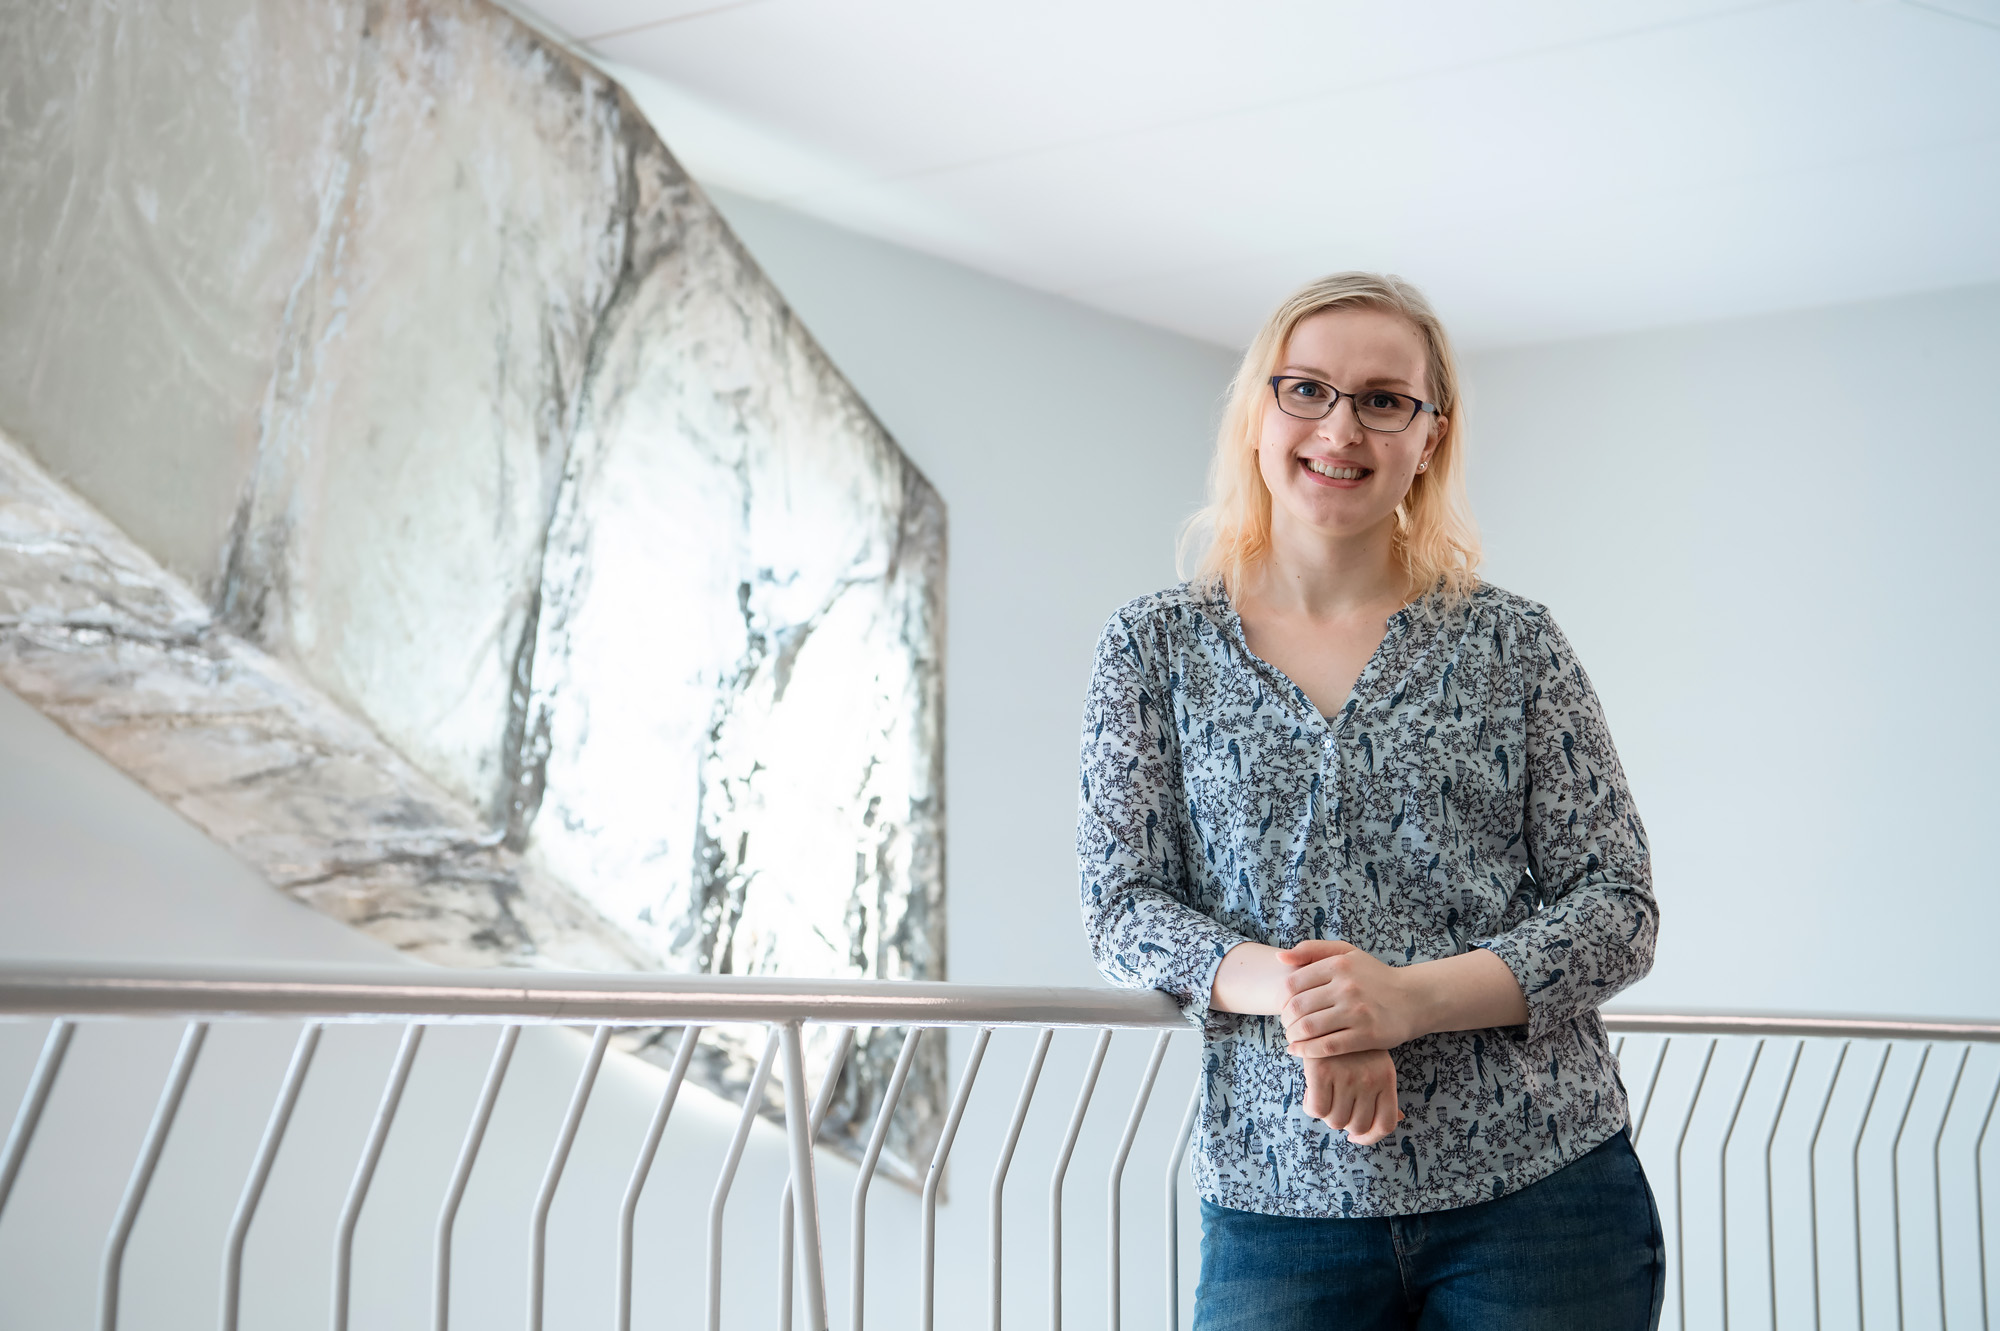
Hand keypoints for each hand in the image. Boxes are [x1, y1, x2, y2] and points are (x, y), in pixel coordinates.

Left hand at [1277, 939, 1425, 1056]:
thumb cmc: (1373, 976)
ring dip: (1293, 1036)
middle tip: (1287, 1026)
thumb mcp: (1346, 953)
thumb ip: (1312, 950)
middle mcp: (1347, 987)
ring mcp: (1358, 1012)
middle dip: (1285, 1020)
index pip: (1293, 984)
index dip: (1281, 999)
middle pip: (1298, 1008)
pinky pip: (1327, 1046)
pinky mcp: (1367, 1036)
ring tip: (1292, 1038)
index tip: (1283, 1008)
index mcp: (1339, 965)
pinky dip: (1307, 1051)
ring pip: (1309, 1028)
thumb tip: (1279, 957)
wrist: (1413, 999)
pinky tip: (1298, 1051)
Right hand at [1300, 1049, 1401, 1145]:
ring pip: (1334, 1120)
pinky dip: (1311, 1106)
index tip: (1354, 1137)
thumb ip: (1385, 1091)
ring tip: (1323, 1095)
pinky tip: (1311, 1092)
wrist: (1327, 1008)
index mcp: (1387, 1078)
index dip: (1370, 1138)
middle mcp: (1370, 1079)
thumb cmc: (1354, 1043)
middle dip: (1343, 1122)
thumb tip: (1400, 1119)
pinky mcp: (1321, 1070)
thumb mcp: (1377, 1062)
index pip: (1386, 1124)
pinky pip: (1316, 1109)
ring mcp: (1346, 1075)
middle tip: (1335, 1105)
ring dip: (1326, 1114)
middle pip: (1356, 1126)